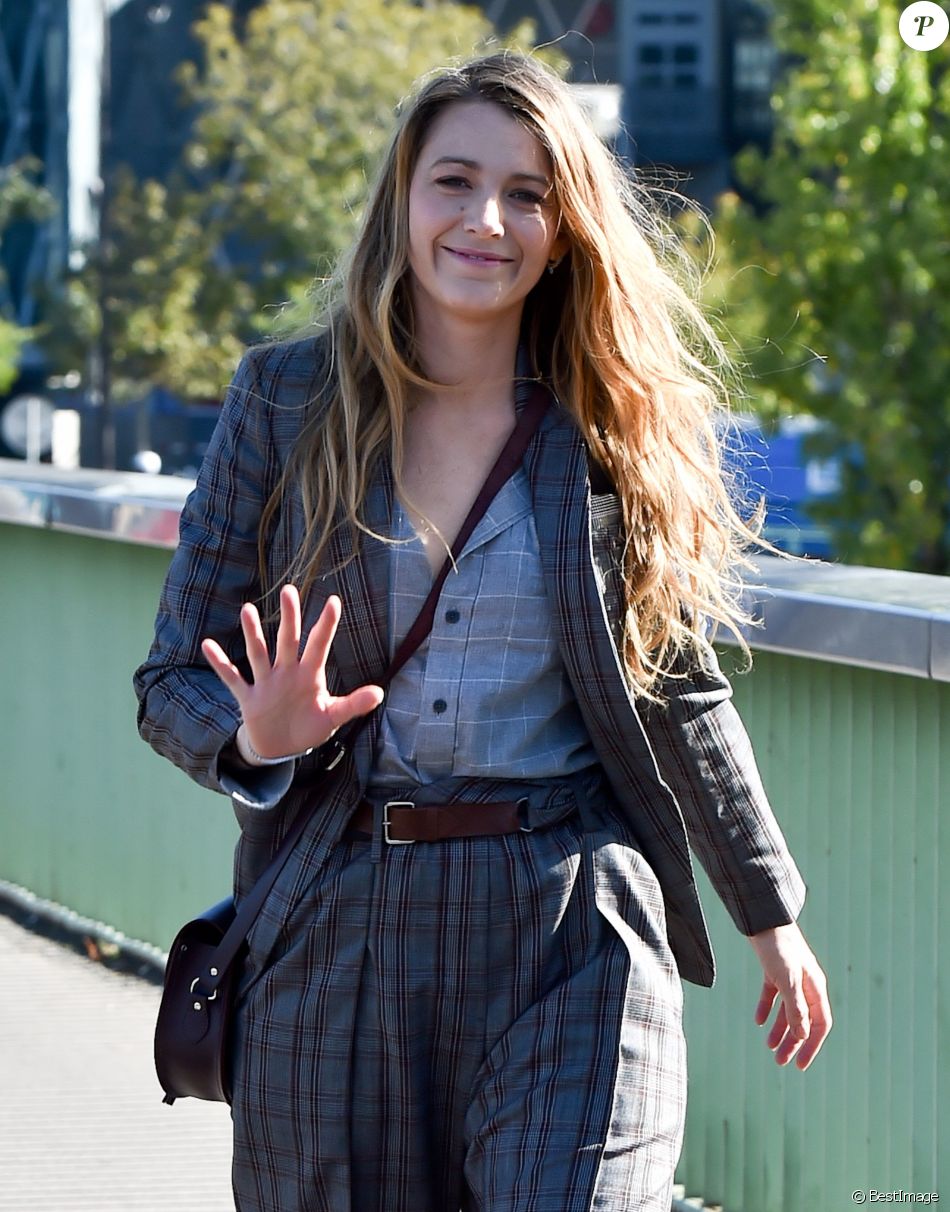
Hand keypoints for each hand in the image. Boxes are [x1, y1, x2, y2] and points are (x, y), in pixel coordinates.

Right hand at [201, 585, 383, 759]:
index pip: (319, 645)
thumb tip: (380, 694)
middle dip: (289, 618)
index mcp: (309, 675)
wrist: (281, 747)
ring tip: (248, 610)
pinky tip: (208, 645)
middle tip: (289, 591)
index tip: (333, 601)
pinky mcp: (249, 698)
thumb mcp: (332, 717)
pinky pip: (233, 678)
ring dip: (253, 634)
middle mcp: (286, 673)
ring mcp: (266, 683)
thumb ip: (353, 705)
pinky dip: (221, 664)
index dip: (326, 625)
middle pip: (288, 641)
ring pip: (259, 653)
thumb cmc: (309, 727)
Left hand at [748, 922, 831, 1070]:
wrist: (763, 919)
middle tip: (780, 1062)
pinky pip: (772, 996)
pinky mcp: (774, 971)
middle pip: (803, 1021)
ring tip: (768, 1046)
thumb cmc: (779, 948)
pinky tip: (758, 1021)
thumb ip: (795, 1008)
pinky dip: (766, 1008)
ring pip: (787, 1011)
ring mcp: (790, 978)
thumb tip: (802, 1035)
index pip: (820, 1025)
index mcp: (815, 988)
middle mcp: (806, 985)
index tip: (801, 1065)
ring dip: (779, 1030)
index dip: (812, 1046)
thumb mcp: (787, 980)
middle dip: (793, 1043)